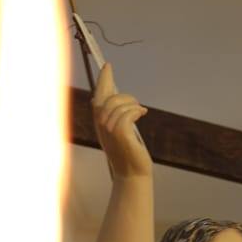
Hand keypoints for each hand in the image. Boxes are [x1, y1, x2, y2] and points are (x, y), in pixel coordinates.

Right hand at [92, 63, 151, 177]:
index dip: (103, 80)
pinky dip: (136, 110)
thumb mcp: (120, 133)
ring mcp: (109, 131)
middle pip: (106, 97)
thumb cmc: (128, 155)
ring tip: (141, 111)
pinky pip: (126, 114)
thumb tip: (119, 101)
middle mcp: (101, 126)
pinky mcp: (120, 135)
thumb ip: (116, 118)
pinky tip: (142, 113)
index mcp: (99, 124)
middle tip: (137, 104)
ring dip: (132, 104)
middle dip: (124, 95)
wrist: (132, 175)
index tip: (107, 66)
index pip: (98, 97)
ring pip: (117, 104)